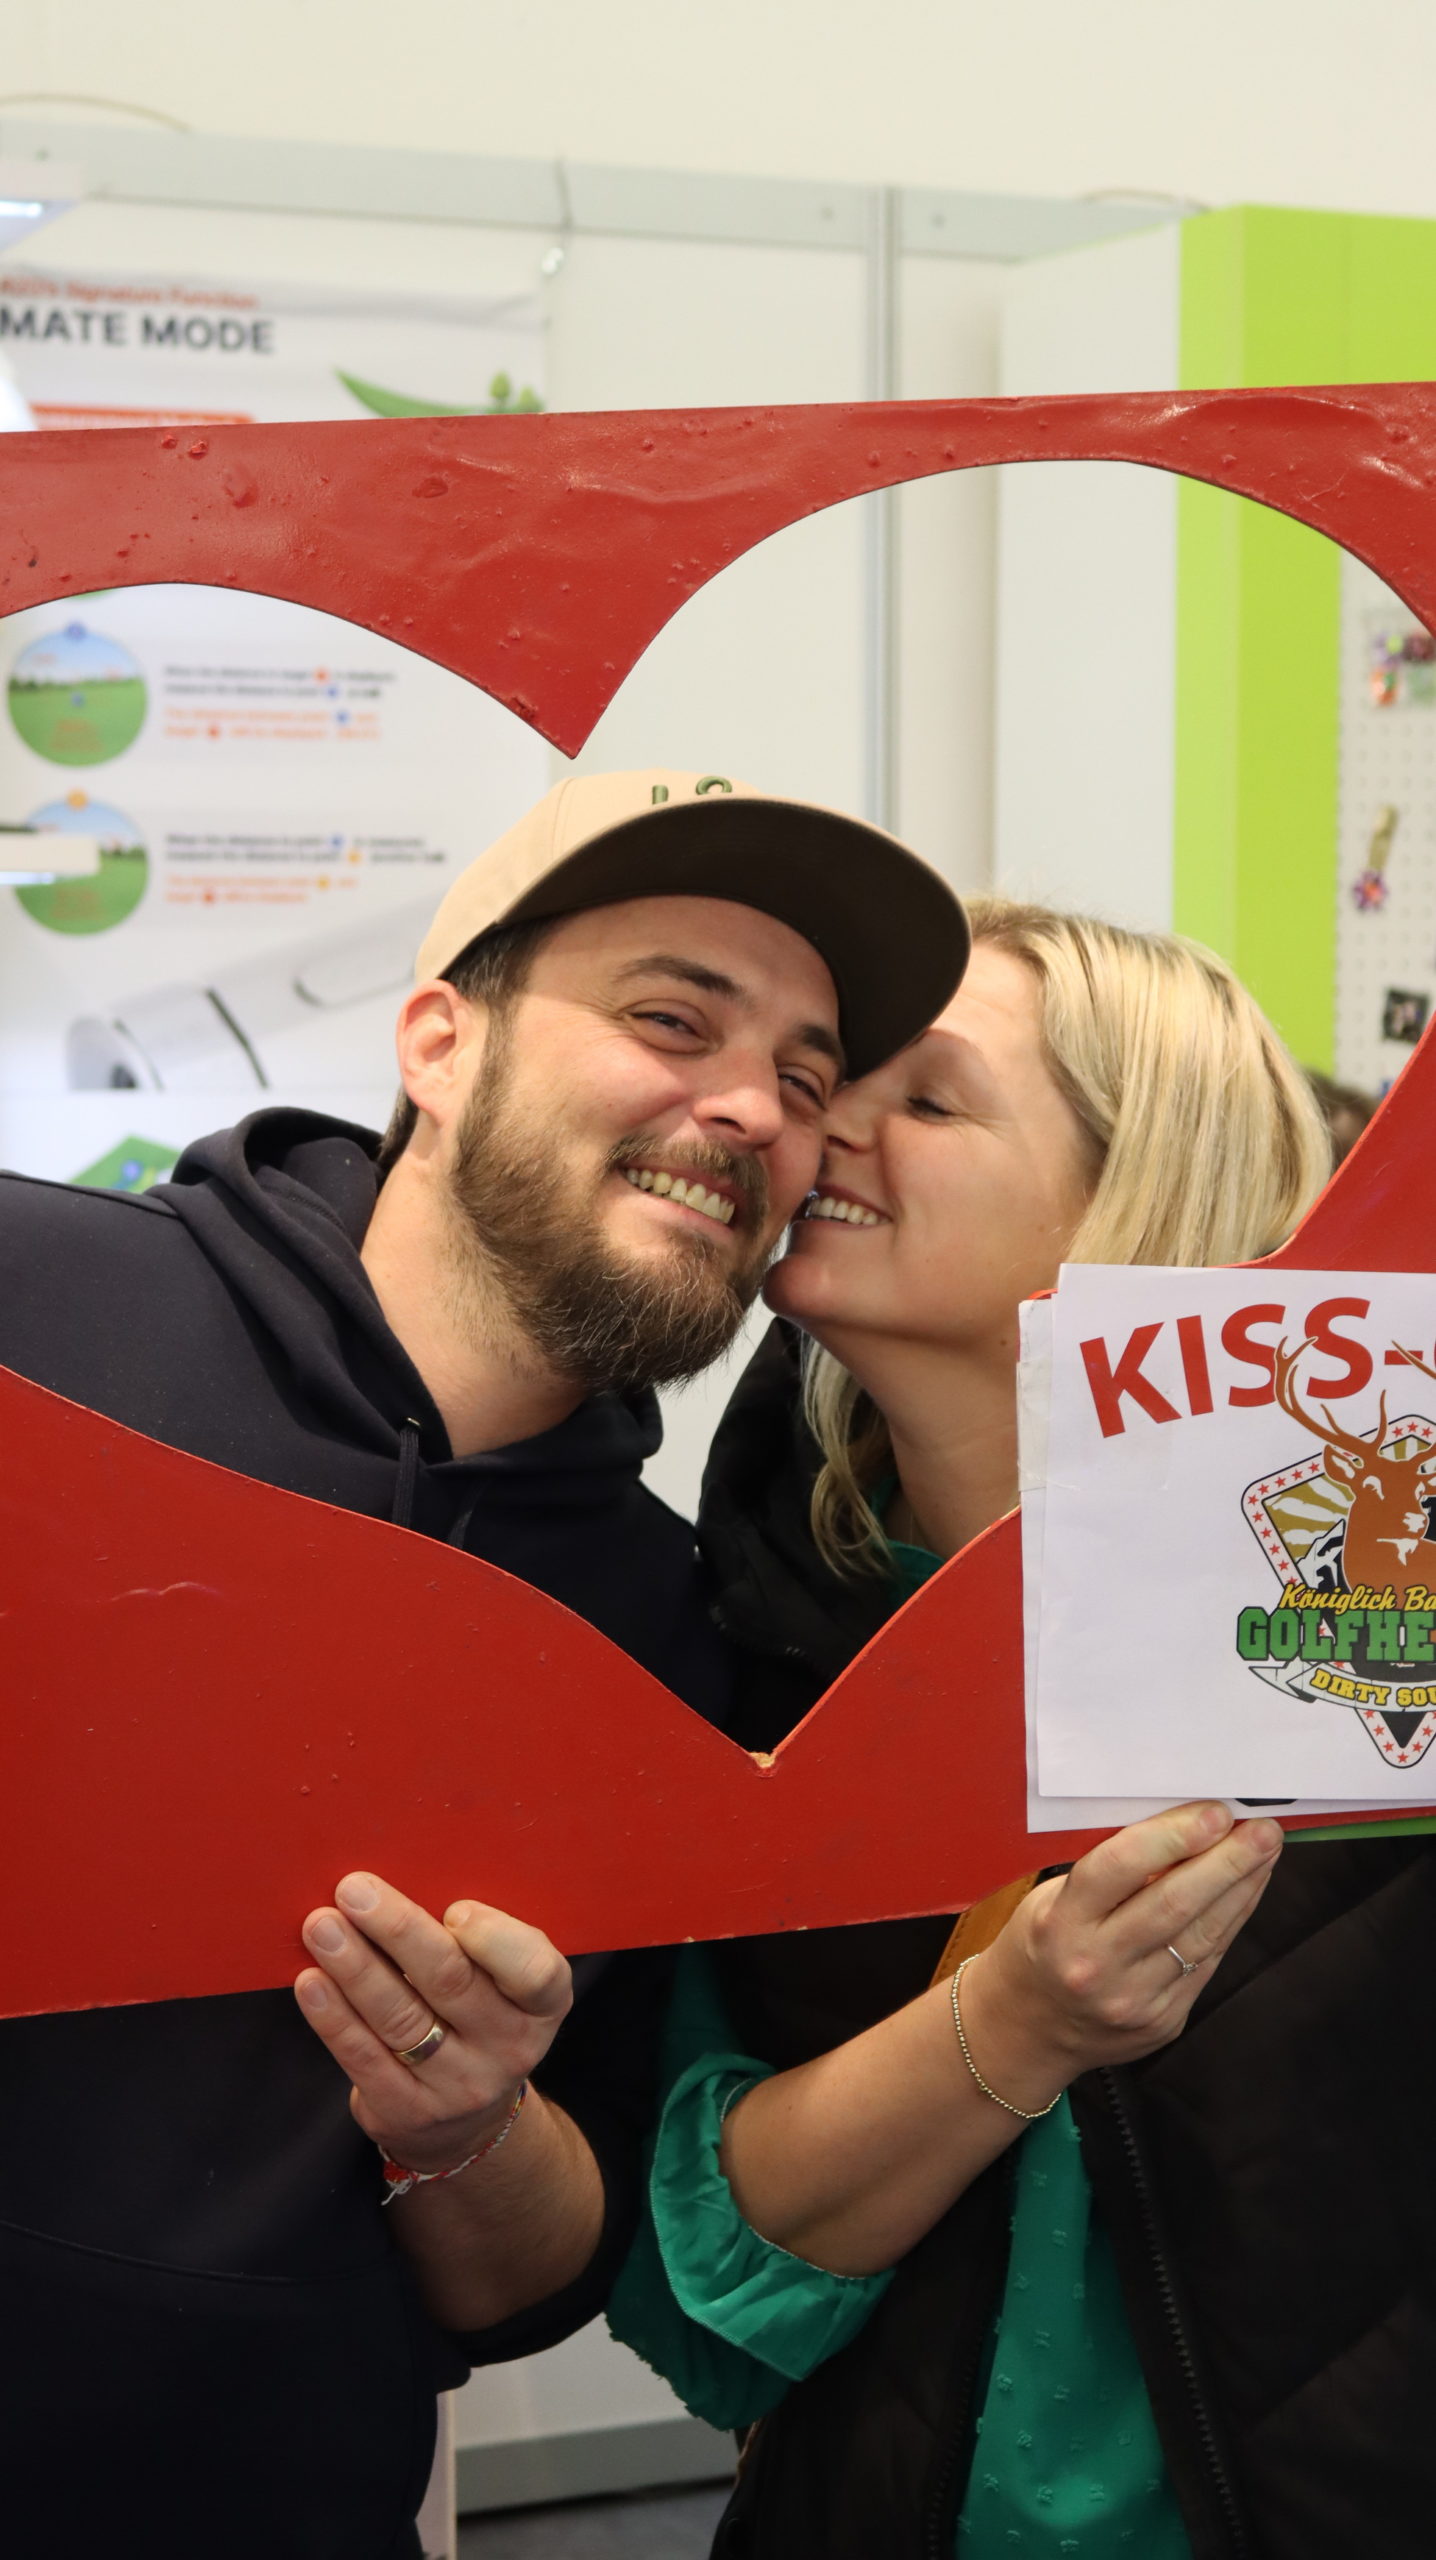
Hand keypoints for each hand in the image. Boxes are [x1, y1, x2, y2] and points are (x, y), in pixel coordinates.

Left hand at [295, 1873, 571, 2176]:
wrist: (468, 2120)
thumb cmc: (478, 2016)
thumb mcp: (501, 1983)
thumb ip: (474, 1941)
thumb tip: (399, 1887)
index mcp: (542, 2004)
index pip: (534, 1972)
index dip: (494, 1939)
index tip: (453, 1908)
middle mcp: (509, 2048)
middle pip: (451, 1982)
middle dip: (397, 1930)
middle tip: (354, 1891)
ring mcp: (460, 2086)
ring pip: (401, 2018)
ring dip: (355, 1967)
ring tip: (321, 1927)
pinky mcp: (408, 2112)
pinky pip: (365, 2058)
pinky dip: (334, 2017)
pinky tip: (312, 1983)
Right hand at [962, 1803, 1282, 2111]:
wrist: (1028, 2028)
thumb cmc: (1041, 1946)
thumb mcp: (1053, 1900)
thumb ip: (1111, 1872)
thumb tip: (1182, 1828)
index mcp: (1060, 1923)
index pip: (1121, 1868)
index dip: (1174, 1836)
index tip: (1214, 1812)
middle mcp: (1096, 1964)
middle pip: (1174, 1903)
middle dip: (1227, 1861)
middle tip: (1262, 1829)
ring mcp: (1132, 1999)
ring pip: (1202, 1935)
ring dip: (1241, 1888)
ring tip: (1265, 1852)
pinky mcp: (1162, 2019)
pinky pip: (1206, 1962)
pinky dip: (1231, 1921)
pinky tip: (1246, 1892)